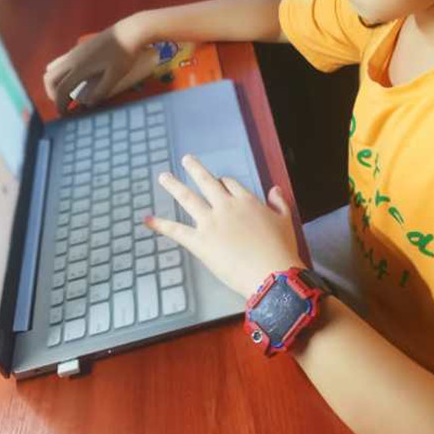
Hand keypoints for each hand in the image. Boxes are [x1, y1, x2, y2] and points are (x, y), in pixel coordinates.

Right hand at [43, 14, 143, 114]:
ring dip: (54, 82)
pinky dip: (60, 73)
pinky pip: (60, 62)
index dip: (60, 105)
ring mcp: (74, 52)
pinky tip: (75, 78)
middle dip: (52, 94)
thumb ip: (101, 91)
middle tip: (63, 105)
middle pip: (49, 78)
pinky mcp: (79, 48)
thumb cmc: (124, 54)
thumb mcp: (115, 76)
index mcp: (79, 68)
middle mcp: (72, 59)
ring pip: (53, 68)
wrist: (129, 31)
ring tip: (67, 92)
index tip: (64, 116)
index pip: (61, 90)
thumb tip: (87, 104)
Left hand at [145, 154, 306, 299]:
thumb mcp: (286, 221)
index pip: (230, 184)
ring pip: (188, 198)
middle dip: (195, 169)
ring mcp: (210, 223)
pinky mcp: (199, 242)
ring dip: (174, 186)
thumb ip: (280, 203)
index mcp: (246, 201)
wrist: (271, 274)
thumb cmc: (281, 249)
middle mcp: (226, 206)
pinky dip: (160, 224)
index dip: (223, 182)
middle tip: (186, 160)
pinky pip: (176, 230)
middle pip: (207, 182)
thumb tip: (274, 189)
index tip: (219, 181)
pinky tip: (147, 219)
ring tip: (163, 176)